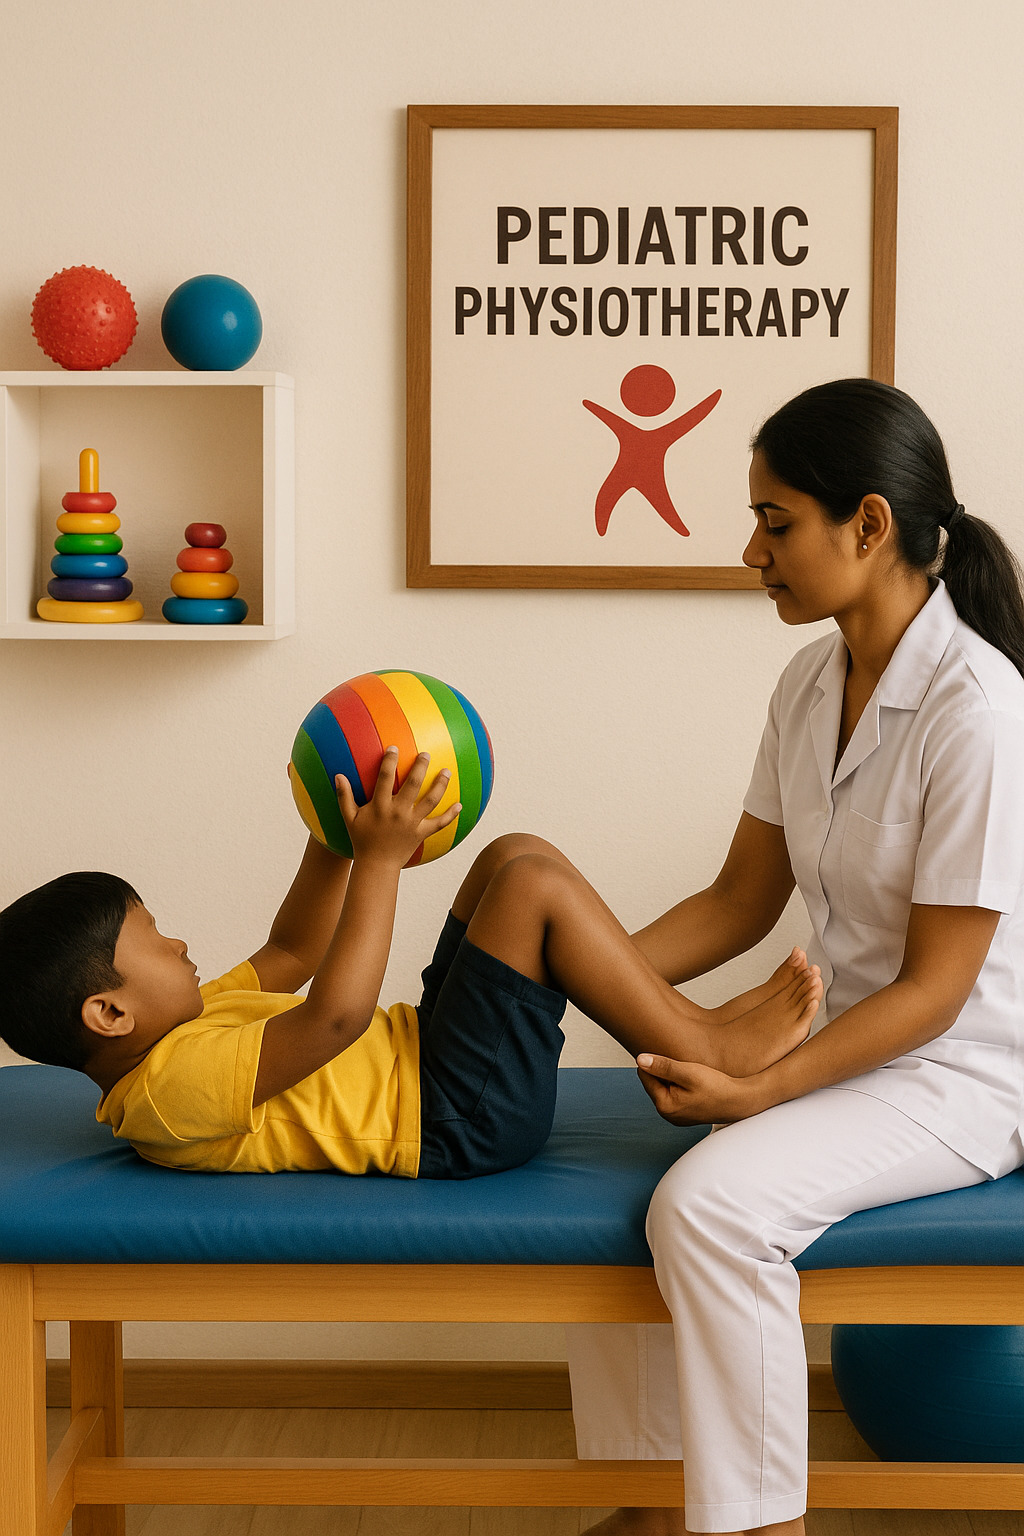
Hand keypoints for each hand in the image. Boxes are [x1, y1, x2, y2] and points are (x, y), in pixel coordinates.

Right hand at [335, 748, 460, 866]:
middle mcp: (398, 813)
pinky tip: (460, 805)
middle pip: (413, 785)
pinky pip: (439, 824)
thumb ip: (344, 796)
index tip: (394, 748)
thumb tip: (338, 775)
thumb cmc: (362, 840)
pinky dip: (451, 815)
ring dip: (440, 785)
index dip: (389, 762)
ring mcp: (412, 823)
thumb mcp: (349, 818)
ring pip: (430, 801)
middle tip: (426, 754)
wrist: (377, 865)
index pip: (384, 778)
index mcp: (380, 807)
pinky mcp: (421, 834)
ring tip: (447, 771)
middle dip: (420, 767)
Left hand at [635, 1053, 765, 1125]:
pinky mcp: (686, 1113)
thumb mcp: (688, 1072)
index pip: (645, 1075)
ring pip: (665, 1086)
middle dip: (664, 1070)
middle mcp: (668, 1114)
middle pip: (654, 1081)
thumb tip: (640, 1059)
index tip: (669, 1053)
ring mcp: (677, 1115)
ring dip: (673, 1077)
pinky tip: (695, 1080)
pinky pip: (676, 1093)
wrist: (742, 1101)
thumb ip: (663, 1066)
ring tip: (691, 1072)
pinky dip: (682, 1084)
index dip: (655, 1061)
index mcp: (664, 1106)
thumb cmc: (718, 1087)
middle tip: (683, 1063)